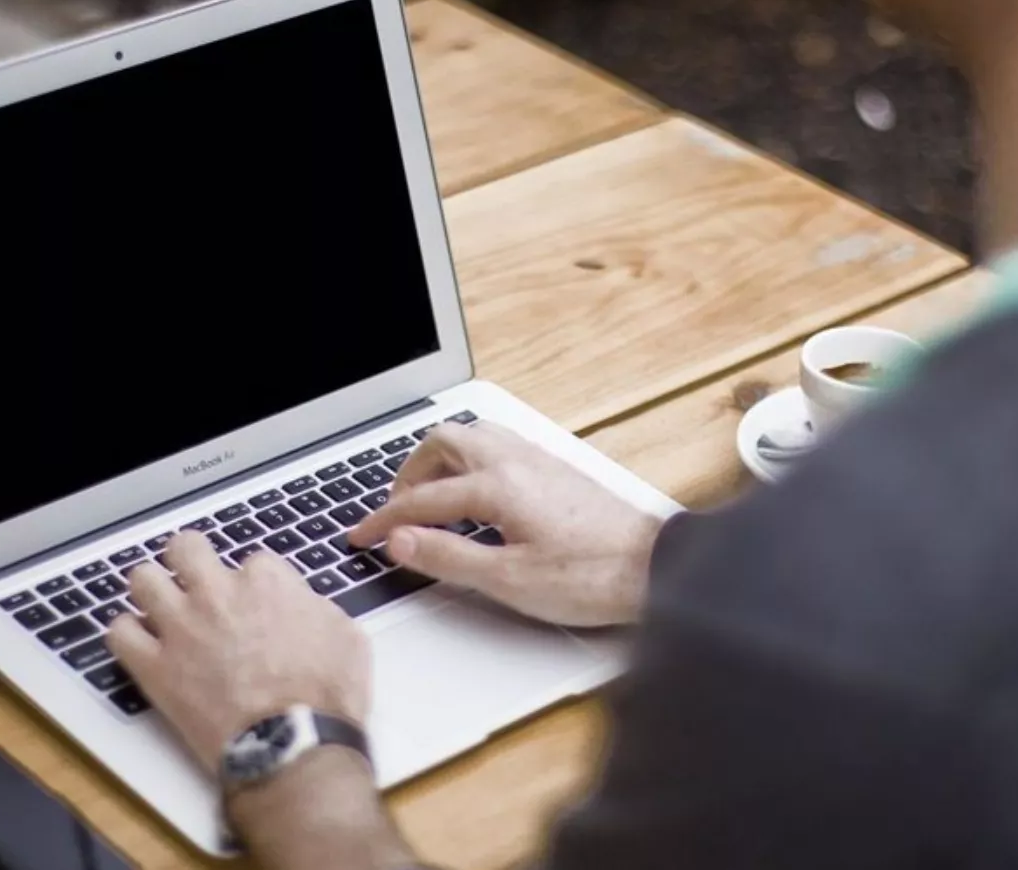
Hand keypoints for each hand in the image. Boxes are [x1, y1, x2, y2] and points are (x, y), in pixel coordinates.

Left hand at [105, 531, 370, 773]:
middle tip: (194, 578)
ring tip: (159, 603)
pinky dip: (126, 634)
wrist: (292, 744)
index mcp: (266, 582)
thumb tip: (304, 608)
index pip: (251, 560)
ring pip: (142, 579)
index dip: (252, 583)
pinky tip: (139, 643)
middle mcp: (218, 594)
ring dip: (151, 588)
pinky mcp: (155, 667)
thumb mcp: (347, 638)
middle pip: (186, 548)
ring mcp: (181, 627)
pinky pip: (119, 634)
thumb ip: (316, 609)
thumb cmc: (325, 697)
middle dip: (189, 559)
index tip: (255, 603)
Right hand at [346, 422, 663, 626]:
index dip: (384, 520)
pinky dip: (470, 461)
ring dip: (440, 461)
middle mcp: (516, 461)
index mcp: (498, 485)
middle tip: (395, 511)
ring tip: (428, 497)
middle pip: (443, 443)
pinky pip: (497, 445)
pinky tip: (474, 493)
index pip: (422, 499)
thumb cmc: (591, 577)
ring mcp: (539, 460)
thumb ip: (448, 558)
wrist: (655, 568)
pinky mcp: (556, 469)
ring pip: (473, 437)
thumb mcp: (509, 580)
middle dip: (409, 474)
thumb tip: (401, 542)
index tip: (362, 537)